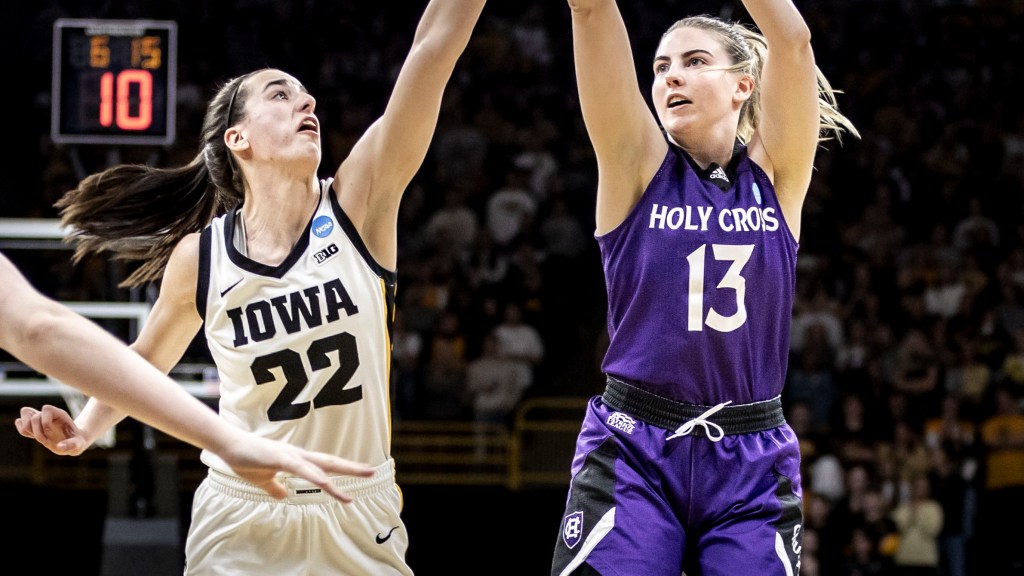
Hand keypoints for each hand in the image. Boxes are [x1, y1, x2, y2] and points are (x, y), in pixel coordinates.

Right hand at [14, 404, 89, 454]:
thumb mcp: (78, 444)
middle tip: (44, 440)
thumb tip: (60, 447)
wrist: (73, 441)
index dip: (46, 423)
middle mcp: (49, 414)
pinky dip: (23, 431)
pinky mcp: (35, 425)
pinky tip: (32, 436)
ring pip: (25, 413)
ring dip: (27, 428)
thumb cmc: (76, 441)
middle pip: (33, 414)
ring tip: (35, 437)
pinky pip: (22, 423)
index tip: (50, 434)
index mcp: (59, 414)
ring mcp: (41, 419)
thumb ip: (72, 445)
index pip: (46, 409)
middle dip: (36, 430)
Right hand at [218, 433, 374, 501]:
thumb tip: (284, 496)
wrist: (229, 446)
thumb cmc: (246, 460)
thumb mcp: (264, 480)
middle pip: (330, 462)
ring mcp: (290, 455)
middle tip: (372, 471)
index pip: (325, 466)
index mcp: (296, 461)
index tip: (361, 474)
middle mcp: (298, 456)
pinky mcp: (278, 458)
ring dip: (339, 472)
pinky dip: (313, 474)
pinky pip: (300, 468)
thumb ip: (276, 488)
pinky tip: (324, 480)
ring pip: (320, 465)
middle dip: (352, 467)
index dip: (344, 470)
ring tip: (357, 479)